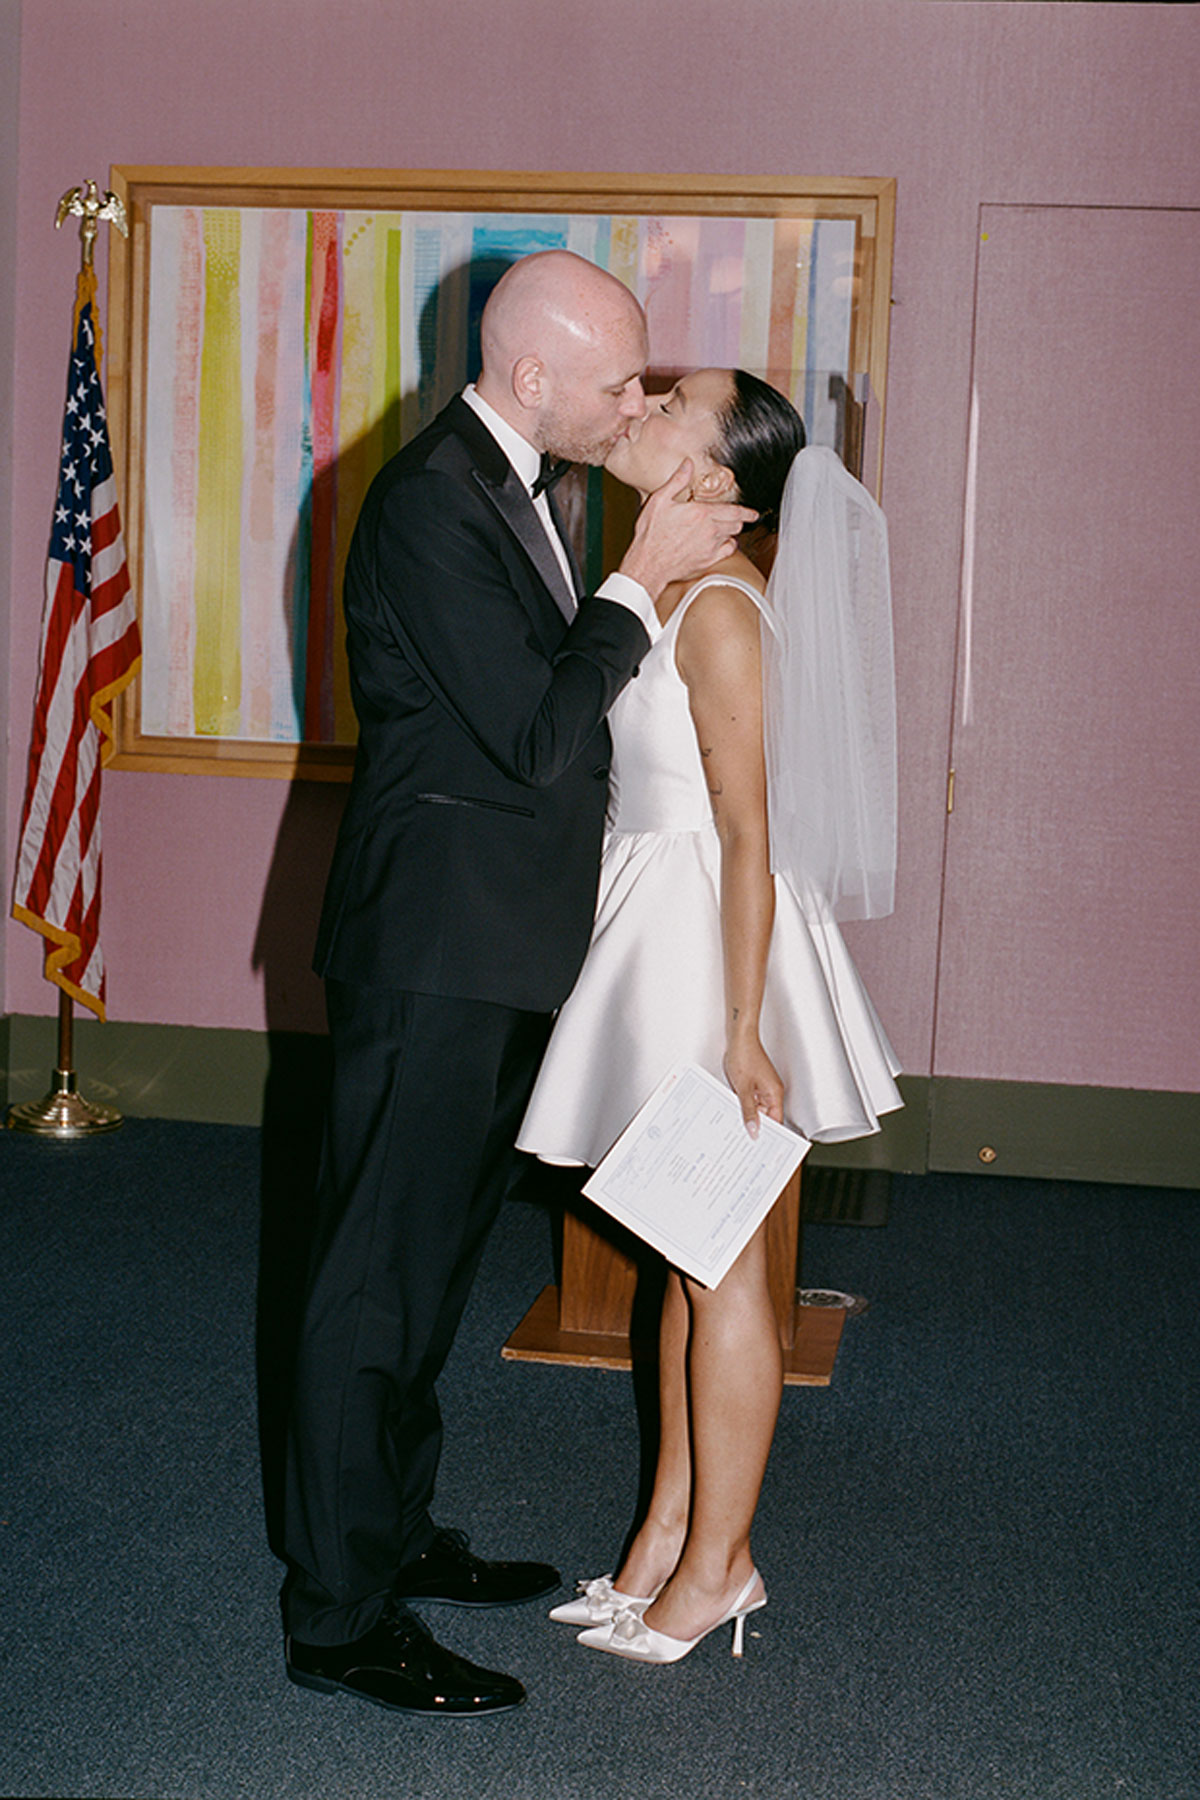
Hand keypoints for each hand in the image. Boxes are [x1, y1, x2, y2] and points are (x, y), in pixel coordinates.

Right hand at [617, 460, 758, 599]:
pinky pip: (728, 551)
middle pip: (736, 523)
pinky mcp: (708, 561)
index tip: (753, 513)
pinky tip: (720, 543)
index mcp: (701, 513)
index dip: (747, 511)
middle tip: (735, 518)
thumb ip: (677, 480)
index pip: (734, 510)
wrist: (648, 564)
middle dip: (737, 519)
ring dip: (731, 531)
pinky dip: (728, 546)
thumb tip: (687, 464)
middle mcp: (710, 530)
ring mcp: (710, 547)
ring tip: (723, 528)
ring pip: (732, 536)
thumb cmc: (651, 535)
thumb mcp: (659, 501)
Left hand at [723, 1033, 784, 1138]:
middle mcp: (771, 1091)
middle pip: (766, 1115)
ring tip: (736, 1127)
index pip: (775, 1120)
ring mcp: (762, 1086)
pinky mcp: (754, 1082)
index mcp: (774, 1093)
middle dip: (756, 1126)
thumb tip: (754, 1130)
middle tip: (744, 1140)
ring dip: (747, 1115)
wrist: (739, 1037)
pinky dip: (743, 1104)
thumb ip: (748, 1110)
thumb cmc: (744, 1056)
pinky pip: (750, 1099)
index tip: (760, 1146)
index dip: (769, 1134)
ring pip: (757, 1108)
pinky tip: (734, 1109)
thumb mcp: (743, 1088)